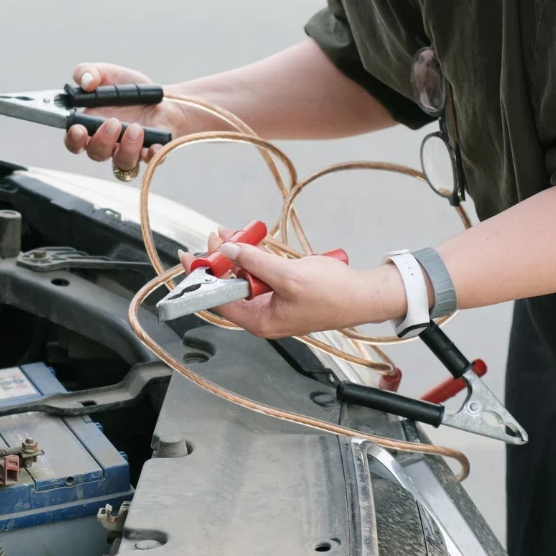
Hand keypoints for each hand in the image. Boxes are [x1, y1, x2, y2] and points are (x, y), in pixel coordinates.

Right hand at [65, 63, 193, 170]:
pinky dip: (152, 156)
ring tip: (136, 128)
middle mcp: (107, 144)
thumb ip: (88, 72)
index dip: (73, 139)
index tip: (78, 129)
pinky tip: (154, 146)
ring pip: (122, 162)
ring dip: (127, 148)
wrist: (161, 96)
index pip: (74, 142)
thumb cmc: (128, 89)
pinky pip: (151, 161)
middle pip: (96, 154)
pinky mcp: (150, 152)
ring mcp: (129, 151)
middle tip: (113, 122)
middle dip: (102, 141)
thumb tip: (85, 82)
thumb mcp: (107, 73)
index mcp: (90, 127)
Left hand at [178, 228, 383, 338]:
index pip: (219, 300)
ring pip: (245, 277)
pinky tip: (252, 243)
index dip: (202, 278)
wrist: (364, 295)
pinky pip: (261, 274)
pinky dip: (255, 258)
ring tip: (233, 234)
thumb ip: (255, 262)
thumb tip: (228, 250)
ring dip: (238, 255)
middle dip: (221, 260)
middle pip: (230, 286)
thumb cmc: (333, 294)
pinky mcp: (284, 292)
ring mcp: (274, 304)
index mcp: (260, 321)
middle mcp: (263, 316)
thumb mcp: (288, 276)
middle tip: (216, 237)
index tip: (190, 259)